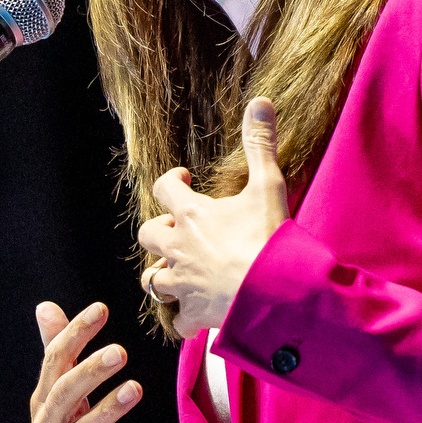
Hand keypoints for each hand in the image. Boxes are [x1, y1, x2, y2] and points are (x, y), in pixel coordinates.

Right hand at [26, 300, 154, 422]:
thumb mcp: (56, 398)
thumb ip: (56, 354)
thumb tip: (45, 307)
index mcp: (43, 402)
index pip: (53, 362)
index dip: (74, 335)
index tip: (100, 309)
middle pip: (62, 396)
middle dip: (88, 372)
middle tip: (120, 351)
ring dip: (107, 412)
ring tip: (135, 389)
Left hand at [137, 99, 287, 339]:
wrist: (274, 291)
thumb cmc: (268, 238)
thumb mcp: (268, 185)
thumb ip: (260, 144)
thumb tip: (259, 101)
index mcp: (192, 214)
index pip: (163, 188)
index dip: (170, 182)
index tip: (183, 181)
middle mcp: (179, 248)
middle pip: (148, 235)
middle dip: (159, 232)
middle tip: (180, 232)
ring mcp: (183, 282)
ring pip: (152, 280)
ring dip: (161, 276)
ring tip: (177, 274)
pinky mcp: (194, 313)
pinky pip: (178, 321)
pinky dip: (184, 319)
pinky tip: (195, 315)